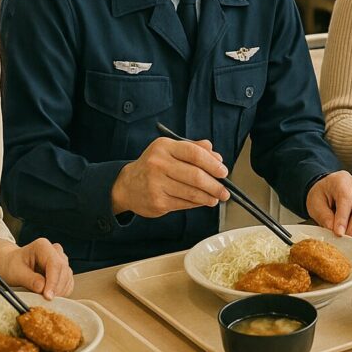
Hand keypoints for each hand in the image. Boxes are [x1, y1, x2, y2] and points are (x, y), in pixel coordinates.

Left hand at [0, 238, 73, 300]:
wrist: (11, 264)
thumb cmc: (12, 265)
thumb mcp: (15, 272)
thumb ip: (29, 280)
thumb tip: (42, 288)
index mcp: (43, 246)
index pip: (55, 264)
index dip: (53, 281)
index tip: (48, 296)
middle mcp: (55, 251)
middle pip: (63, 271)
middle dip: (56, 288)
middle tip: (45, 300)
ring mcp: (61, 260)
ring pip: (68, 277)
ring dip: (59, 291)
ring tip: (44, 298)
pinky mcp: (64, 270)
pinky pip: (68, 282)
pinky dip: (61, 292)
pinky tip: (50, 295)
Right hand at [111, 137, 229, 217]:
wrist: (127, 186)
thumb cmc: (154, 166)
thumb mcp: (170, 150)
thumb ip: (194, 149)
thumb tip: (217, 157)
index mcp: (164, 147)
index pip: (194, 153)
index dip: (212, 163)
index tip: (223, 171)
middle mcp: (158, 164)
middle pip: (195, 176)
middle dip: (215, 185)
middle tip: (225, 190)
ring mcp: (157, 184)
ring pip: (192, 192)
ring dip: (209, 197)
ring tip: (217, 197)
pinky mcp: (158, 202)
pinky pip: (184, 203)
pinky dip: (197, 203)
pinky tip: (203, 201)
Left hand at [306, 171, 351, 237]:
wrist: (328, 190)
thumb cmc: (321, 195)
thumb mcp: (315, 204)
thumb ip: (324, 216)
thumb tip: (335, 230)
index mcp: (341, 180)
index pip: (346, 199)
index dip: (343, 218)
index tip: (339, 233)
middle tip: (341, 236)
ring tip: (347, 235)